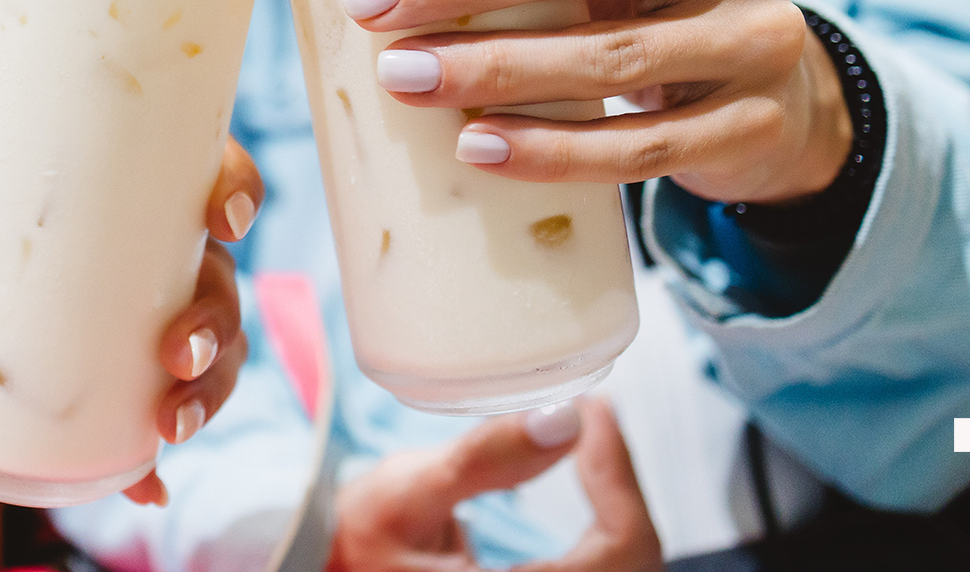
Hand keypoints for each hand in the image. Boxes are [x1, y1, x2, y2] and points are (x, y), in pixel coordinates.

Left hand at [0, 137, 265, 504]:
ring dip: (208, 391)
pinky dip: (150, 461)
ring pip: (207, 352)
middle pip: (217, 279)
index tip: (224, 217)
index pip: (202, 172)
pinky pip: (145, 420)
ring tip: (169, 426)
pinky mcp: (102, 384)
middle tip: (178, 354)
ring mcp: (131, 323)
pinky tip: (148, 486)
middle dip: (217, 321)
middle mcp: (144, 255)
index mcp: (120, 189)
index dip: (234, 187)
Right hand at [328, 400, 660, 571]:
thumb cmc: (357, 535)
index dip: (620, 479)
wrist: (335, 565)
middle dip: (622, 482)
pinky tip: (587, 480)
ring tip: (590, 439)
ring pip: (626, 567)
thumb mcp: (405, 491)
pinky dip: (606, 524)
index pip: (616, 553)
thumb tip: (564, 419)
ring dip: (618, 501)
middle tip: (593, 415)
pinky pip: (602, 568)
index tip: (593, 412)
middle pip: (634, 563)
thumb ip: (485, 459)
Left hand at [350, 0, 851, 202]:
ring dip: (492, 68)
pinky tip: (476, 148)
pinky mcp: (752, 126)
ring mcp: (754, 40)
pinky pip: (639, 146)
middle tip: (373, 3)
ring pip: (608, 55)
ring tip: (402, 75)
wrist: (779, 103)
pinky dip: (550, 149)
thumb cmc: (655, 9)